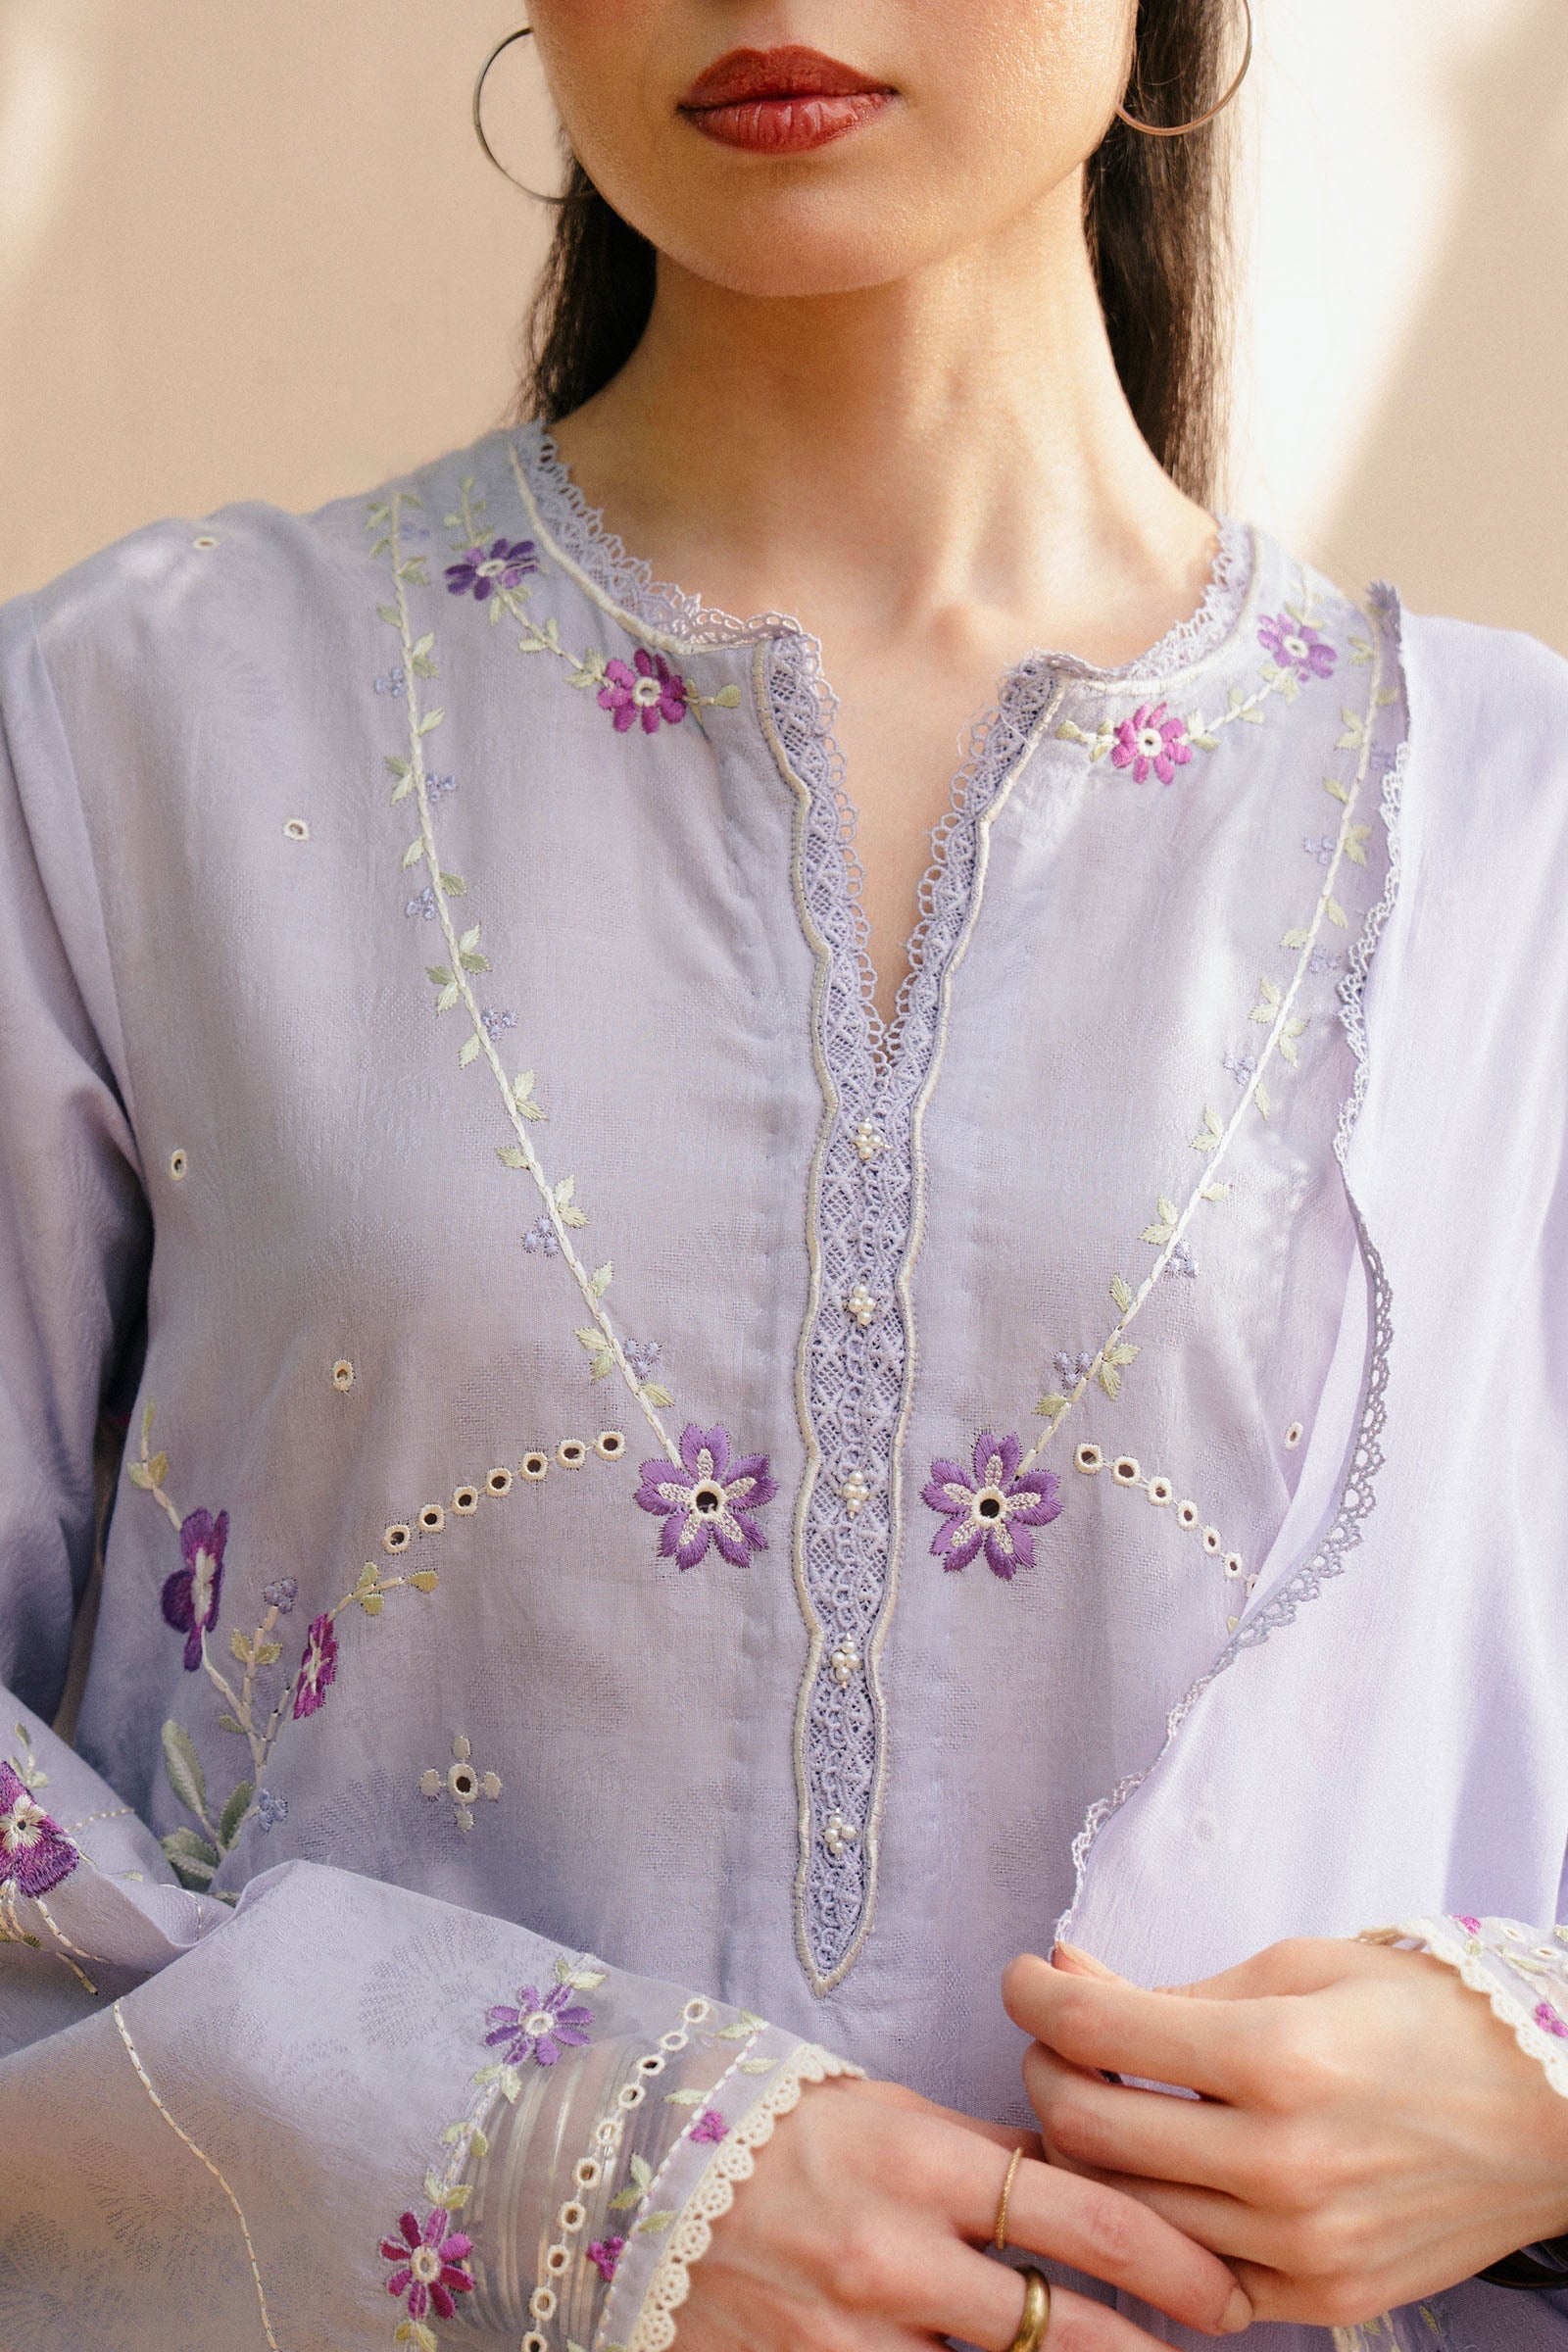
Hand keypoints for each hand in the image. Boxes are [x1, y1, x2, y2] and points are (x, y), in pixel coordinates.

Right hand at [677, 2073, 1251, 2350]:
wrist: (643, 2182)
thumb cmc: (787, 2137)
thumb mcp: (890, 2116)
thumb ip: (987, 2153)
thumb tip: (1092, 2177)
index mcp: (923, 2163)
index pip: (1085, 2216)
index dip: (1173, 2260)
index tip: (1226, 2289)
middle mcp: (895, 2255)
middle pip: (1067, 2327)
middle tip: (1217, 2345)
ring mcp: (854, 2336)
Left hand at [1007, 1936, 1567, 2328]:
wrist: (1544, 2113)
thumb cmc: (1422, 2017)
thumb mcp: (1297, 1967)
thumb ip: (1171, 1989)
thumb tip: (1066, 1974)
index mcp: (1276, 2056)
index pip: (1096, 2031)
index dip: (1033, 1994)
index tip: (1022, 1975)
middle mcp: (1282, 2160)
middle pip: (1089, 2129)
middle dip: (1044, 2071)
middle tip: (1055, 2039)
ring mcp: (1301, 2241)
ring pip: (1127, 2211)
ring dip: (1088, 2152)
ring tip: (1100, 2103)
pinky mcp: (1321, 2295)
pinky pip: (1195, 2277)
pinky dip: (1158, 2229)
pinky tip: (1157, 2179)